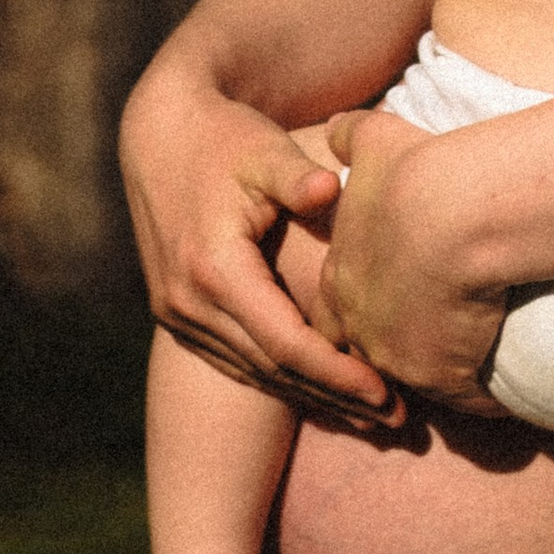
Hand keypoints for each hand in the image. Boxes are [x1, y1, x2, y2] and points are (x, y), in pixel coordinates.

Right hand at [118, 76, 399, 422]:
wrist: (157, 135)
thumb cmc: (224, 137)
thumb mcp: (262, 148)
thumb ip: (296, 174)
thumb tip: (331, 187)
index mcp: (213, 268)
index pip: (285, 342)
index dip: (337, 372)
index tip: (386, 390)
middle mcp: (188, 302)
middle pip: (272, 369)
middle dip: (335, 397)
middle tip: (396, 418)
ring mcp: (177, 313)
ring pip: (252, 372)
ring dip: (311, 395)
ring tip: (370, 415)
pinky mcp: (178, 313)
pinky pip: (235, 359)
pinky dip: (280, 377)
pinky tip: (322, 390)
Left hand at [319, 106, 508, 409]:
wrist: (457, 212)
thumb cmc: (418, 170)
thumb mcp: (375, 140)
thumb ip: (350, 136)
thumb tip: (335, 130)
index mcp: (343, 277)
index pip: (337, 309)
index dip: (363, 307)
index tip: (395, 300)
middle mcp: (360, 326)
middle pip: (366, 353)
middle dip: (392, 351)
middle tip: (426, 343)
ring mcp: (398, 357)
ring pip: (413, 380)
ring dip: (438, 376)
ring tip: (467, 371)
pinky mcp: (440, 378)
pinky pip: (464, 399)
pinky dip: (482, 395)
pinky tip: (500, 390)